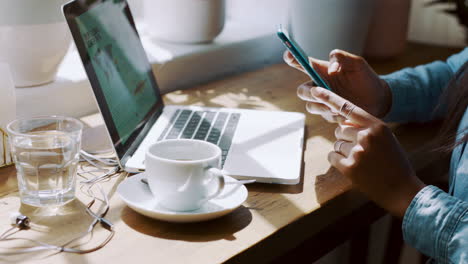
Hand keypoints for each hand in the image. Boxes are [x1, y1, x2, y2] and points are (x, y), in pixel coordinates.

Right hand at [284, 49, 391, 119]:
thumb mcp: (357, 63)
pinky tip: (346, 112)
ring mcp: (323, 102)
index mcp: (322, 71)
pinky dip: (334, 114)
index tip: (288, 55)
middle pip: (301, 91)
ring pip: (310, 106)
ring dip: (322, 106)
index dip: (292, 59)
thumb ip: (341, 57)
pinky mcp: (329, 114)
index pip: (302, 64)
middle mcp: (319, 86)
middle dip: (308, 93)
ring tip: (338, 105)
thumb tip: (331, 70)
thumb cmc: (366, 78)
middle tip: (319, 92)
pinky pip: (325, 116)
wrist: (379, 99)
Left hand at [311, 87, 425, 217]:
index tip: (315, 90)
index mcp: (377, 126)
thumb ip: (365, 127)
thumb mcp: (385, 138)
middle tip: (362, 151)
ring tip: (362, 161)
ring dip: (344, 151)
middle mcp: (366, 136)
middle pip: (340, 130)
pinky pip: (332, 156)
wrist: (402, 189)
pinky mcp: (349, 167)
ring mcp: (357, 152)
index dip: (330, 98)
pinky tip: (354, 167)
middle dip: (346, 139)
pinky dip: (338, 161)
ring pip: (336, 144)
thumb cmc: (394, 162)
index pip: (349, 108)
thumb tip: (342, 124)